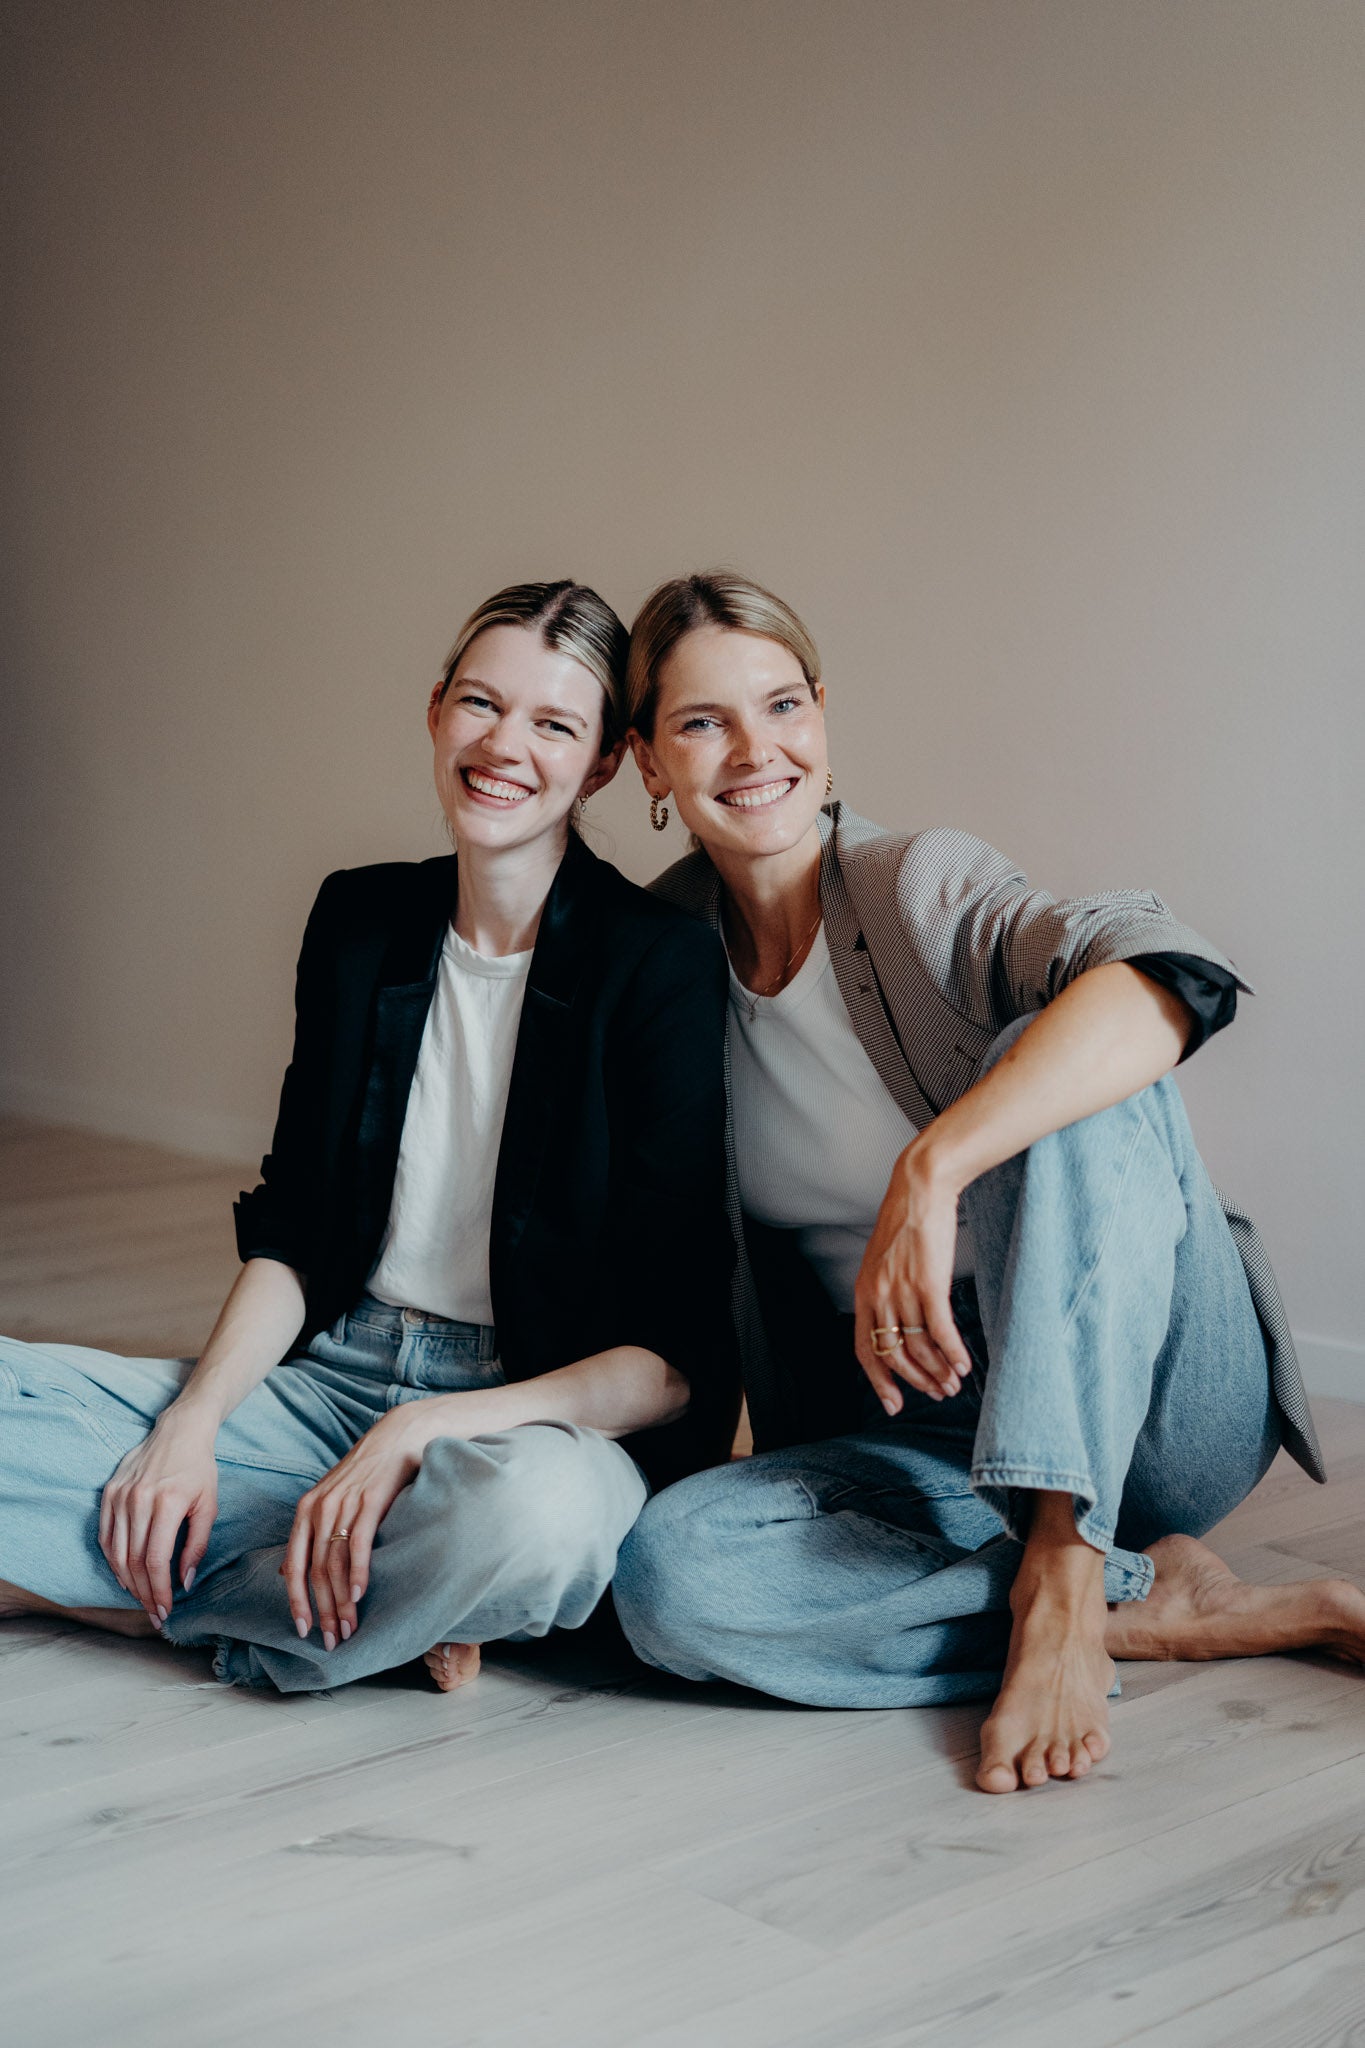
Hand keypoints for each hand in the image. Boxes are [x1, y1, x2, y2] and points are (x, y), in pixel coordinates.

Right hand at [99, 1414, 218, 1623]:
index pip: (155, 1560)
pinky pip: (105, 1535)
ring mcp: (119, 1496)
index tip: (165, 1611)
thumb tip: (184, 1582)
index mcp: (166, 1503)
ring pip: (115, 1552)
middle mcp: (138, 1500)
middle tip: (153, 1613)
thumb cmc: (199, 1470)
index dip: (158, 1590)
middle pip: (132, 1561)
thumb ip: (197, 1546)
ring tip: (140, 1598)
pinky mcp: (108, 1493)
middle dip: (143, 1593)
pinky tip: (124, 1575)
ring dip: (126, 1582)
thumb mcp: (208, 1506)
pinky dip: (112, 1559)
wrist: (179, 1431)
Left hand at [281, 1409, 423, 1648]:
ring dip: (341, 1601)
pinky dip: (357, 1572)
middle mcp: (319, 1509)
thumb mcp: (329, 1500)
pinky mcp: (370, 1501)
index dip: (295, 1601)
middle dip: (322, 1611)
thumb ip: (309, 1535)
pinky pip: (358, 1544)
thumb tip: (285, 1571)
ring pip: (335, 1564)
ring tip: (349, 1627)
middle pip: (314, 1572)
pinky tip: (359, 1595)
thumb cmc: (364, 1474)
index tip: (302, 1630)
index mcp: (305, 1511)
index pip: (293, 1566)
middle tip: (331, 1640)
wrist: (396, 1437)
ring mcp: (344, 1505)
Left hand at [854, 1142, 973, 1410]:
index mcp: (864, 1292)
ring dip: (939, 1371)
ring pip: (920, 1347)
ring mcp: (903, 1291)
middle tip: (938, 1394)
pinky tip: (965, 1366)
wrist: (921, 1187)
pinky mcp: (929, 1284)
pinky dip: (953, 1353)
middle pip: (895, 1355)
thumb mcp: (884, 1261)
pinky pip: (941, 1330)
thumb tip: (899, 1325)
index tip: (893, 1404)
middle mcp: (879, 1296)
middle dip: (917, 1381)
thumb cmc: (907, 1223)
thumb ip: (885, 1292)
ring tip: (955, 1384)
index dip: (879, 1382)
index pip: (865, 1350)